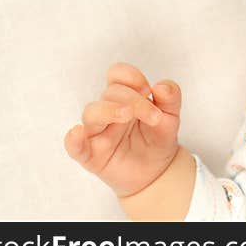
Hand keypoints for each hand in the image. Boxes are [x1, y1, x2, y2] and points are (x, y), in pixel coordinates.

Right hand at [64, 62, 180, 197]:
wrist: (158, 171)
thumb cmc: (158, 137)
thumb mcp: (171, 116)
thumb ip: (171, 97)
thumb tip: (161, 86)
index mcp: (125, 96)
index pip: (117, 74)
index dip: (131, 76)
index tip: (148, 90)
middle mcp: (108, 111)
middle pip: (110, 93)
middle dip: (134, 101)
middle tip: (155, 117)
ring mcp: (97, 132)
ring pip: (91, 113)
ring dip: (109, 110)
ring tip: (127, 115)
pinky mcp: (91, 155)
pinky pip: (75, 147)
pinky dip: (73, 140)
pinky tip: (77, 133)